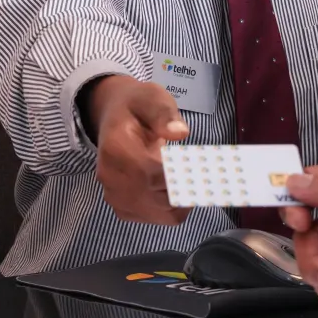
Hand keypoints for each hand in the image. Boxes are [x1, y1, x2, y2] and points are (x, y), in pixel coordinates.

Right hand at [87, 75, 189, 224]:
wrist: (113, 118)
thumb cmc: (136, 107)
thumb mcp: (152, 98)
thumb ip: (164, 114)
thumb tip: (180, 133)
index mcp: (116, 148)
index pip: (152, 173)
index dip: (182, 175)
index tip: (203, 166)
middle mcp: (110, 176)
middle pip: (158, 198)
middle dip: (188, 188)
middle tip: (207, 173)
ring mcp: (114, 195)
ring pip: (161, 213)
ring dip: (184, 201)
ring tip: (194, 179)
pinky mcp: (122, 207)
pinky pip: (155, 218)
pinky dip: (173, 209)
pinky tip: (179, 189)